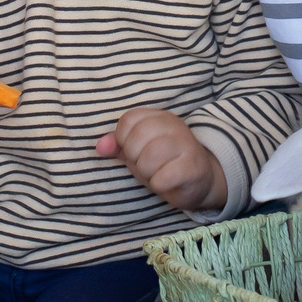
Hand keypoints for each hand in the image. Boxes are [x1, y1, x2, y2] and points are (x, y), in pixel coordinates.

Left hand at [98, 107, 225, 214]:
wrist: (201, 179)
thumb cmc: (164, 163)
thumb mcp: (138, 152)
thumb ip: (118, 146)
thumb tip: (100, 147)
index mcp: (158, 117)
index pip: (128, 120)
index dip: (123, 141)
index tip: (134, 152)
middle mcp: (174, 126)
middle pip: (137, 138)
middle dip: (135, 159)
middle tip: (146, 166)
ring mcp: (186, 145)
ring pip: (149, 158)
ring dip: (147, 173)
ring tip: (157, 174)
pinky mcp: (193, 168)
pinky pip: (163, 178)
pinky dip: (159, 185)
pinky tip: (167, 183)